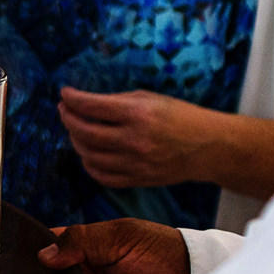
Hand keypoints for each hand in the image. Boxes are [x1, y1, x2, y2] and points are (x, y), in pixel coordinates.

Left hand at [58, 87, 215, 188]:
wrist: (208, 147)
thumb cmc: (179, 116)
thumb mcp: (149, 98)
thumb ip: (116, 101)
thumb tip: (84, 103)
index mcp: (138, 114)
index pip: (91, 106)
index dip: (71, 98)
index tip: (64, 93)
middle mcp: (134, 140)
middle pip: (84, 132)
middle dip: (68, 118)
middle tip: (64, 109)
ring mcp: (136, 163)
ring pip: (89, 155)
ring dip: (76, 140)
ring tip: (76, 129)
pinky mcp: (138, 180)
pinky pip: (102, 176)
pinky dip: (89, 164)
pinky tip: (88, 152)